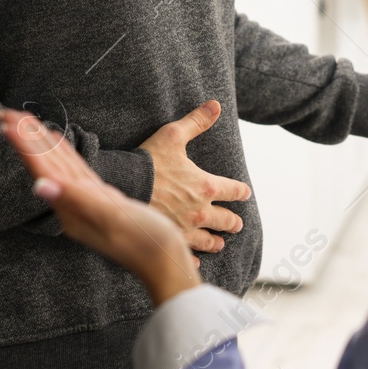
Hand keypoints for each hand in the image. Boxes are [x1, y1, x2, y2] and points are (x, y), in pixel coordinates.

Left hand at [0, 110, 200, 305]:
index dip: (23, 144)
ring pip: (58, 165)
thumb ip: (77, 199)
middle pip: (45, 164)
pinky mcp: (101, 200)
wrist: (167, 263)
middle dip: (26, 138)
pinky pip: (75, 170)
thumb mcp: (112, 218)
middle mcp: (73, 206)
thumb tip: (38, 186)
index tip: (6, 122)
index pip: (42, 169)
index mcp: (72, 208)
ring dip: (41, 143)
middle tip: (7, 113)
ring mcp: (86, 203)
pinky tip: (58, 144)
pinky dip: (64, 154)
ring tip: (25, 122)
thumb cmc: (147, 242)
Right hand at [138, 100, 252, 253]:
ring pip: (209, 241)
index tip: (245, 193)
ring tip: (220, 243)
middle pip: (226, 221)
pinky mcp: (170, 241)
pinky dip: (192, 260)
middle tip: (236, 224)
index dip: (241, 192)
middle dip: (232, 222)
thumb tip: (215, 105)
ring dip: (217, 242)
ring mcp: (185, 230)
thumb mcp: (173, 136)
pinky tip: (196, 263)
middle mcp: (200, 212)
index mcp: (206, 187)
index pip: (233, 191)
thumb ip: (196, 122)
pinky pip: (186, 256)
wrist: (123, 187)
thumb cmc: (149, 161)